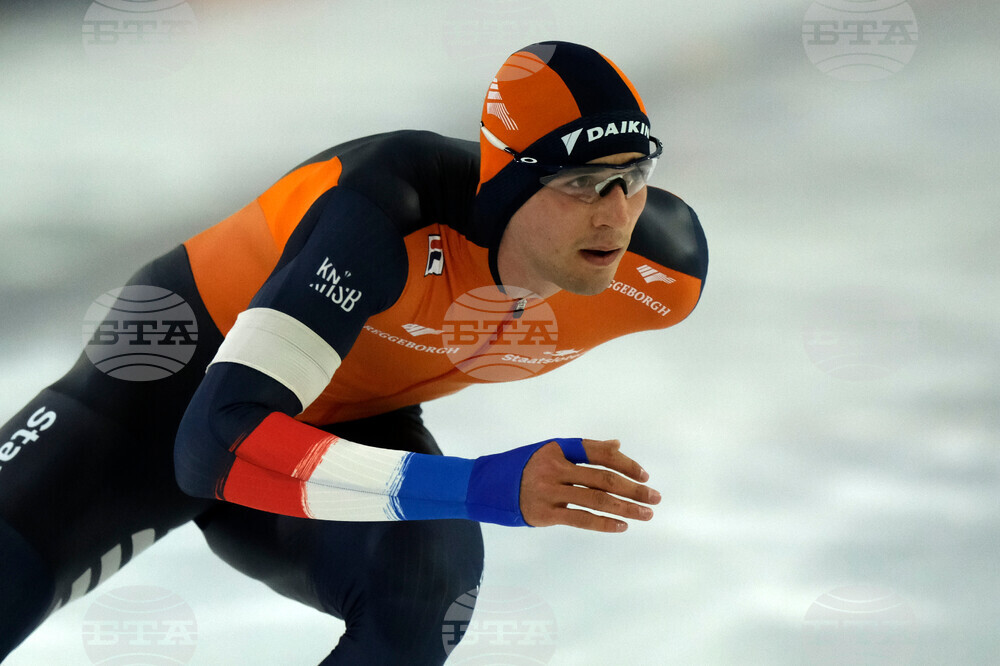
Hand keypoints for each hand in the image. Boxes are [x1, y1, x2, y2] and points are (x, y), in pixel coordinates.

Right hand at [519, 439, 660, 531]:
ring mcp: (548, 490)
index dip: (625, 462)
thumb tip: (617, 445)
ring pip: (597, 499)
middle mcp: (554, 467)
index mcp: (557, 447)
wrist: (484, 485)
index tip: (644, 474)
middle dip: (634, 489)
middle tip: (655, 498)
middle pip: (604, 477)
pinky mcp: (544, 513)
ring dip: (626, 508)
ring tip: (646, 515)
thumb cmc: (522, 467)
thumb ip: (582, 450)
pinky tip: (622, 526)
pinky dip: (604, 523)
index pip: (599, 452)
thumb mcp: (549, 451)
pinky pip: (580, 518)